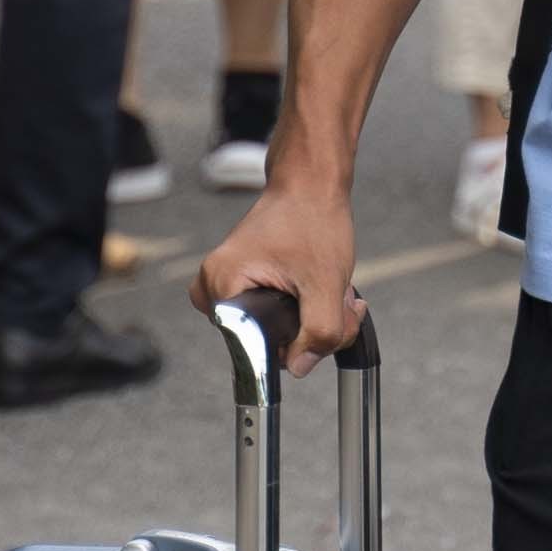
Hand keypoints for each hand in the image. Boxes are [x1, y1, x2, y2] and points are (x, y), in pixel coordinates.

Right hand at [195, 178, 364, 367]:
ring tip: (332, 289)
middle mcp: (213, 286)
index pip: (254, 350)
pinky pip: (272, 312)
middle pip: (264, 341)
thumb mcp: (325, 282)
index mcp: (221, 285)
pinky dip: (303, 306)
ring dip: (312, 318)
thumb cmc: (312, 218)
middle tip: (338, 302)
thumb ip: (319, 331)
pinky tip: (319, 287)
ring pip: (273, 329)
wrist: (311, 183)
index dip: (295, 346)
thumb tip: (299, 368)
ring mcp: (226, 284)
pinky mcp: (241, 281)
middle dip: (310, 331)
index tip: (325, 326)